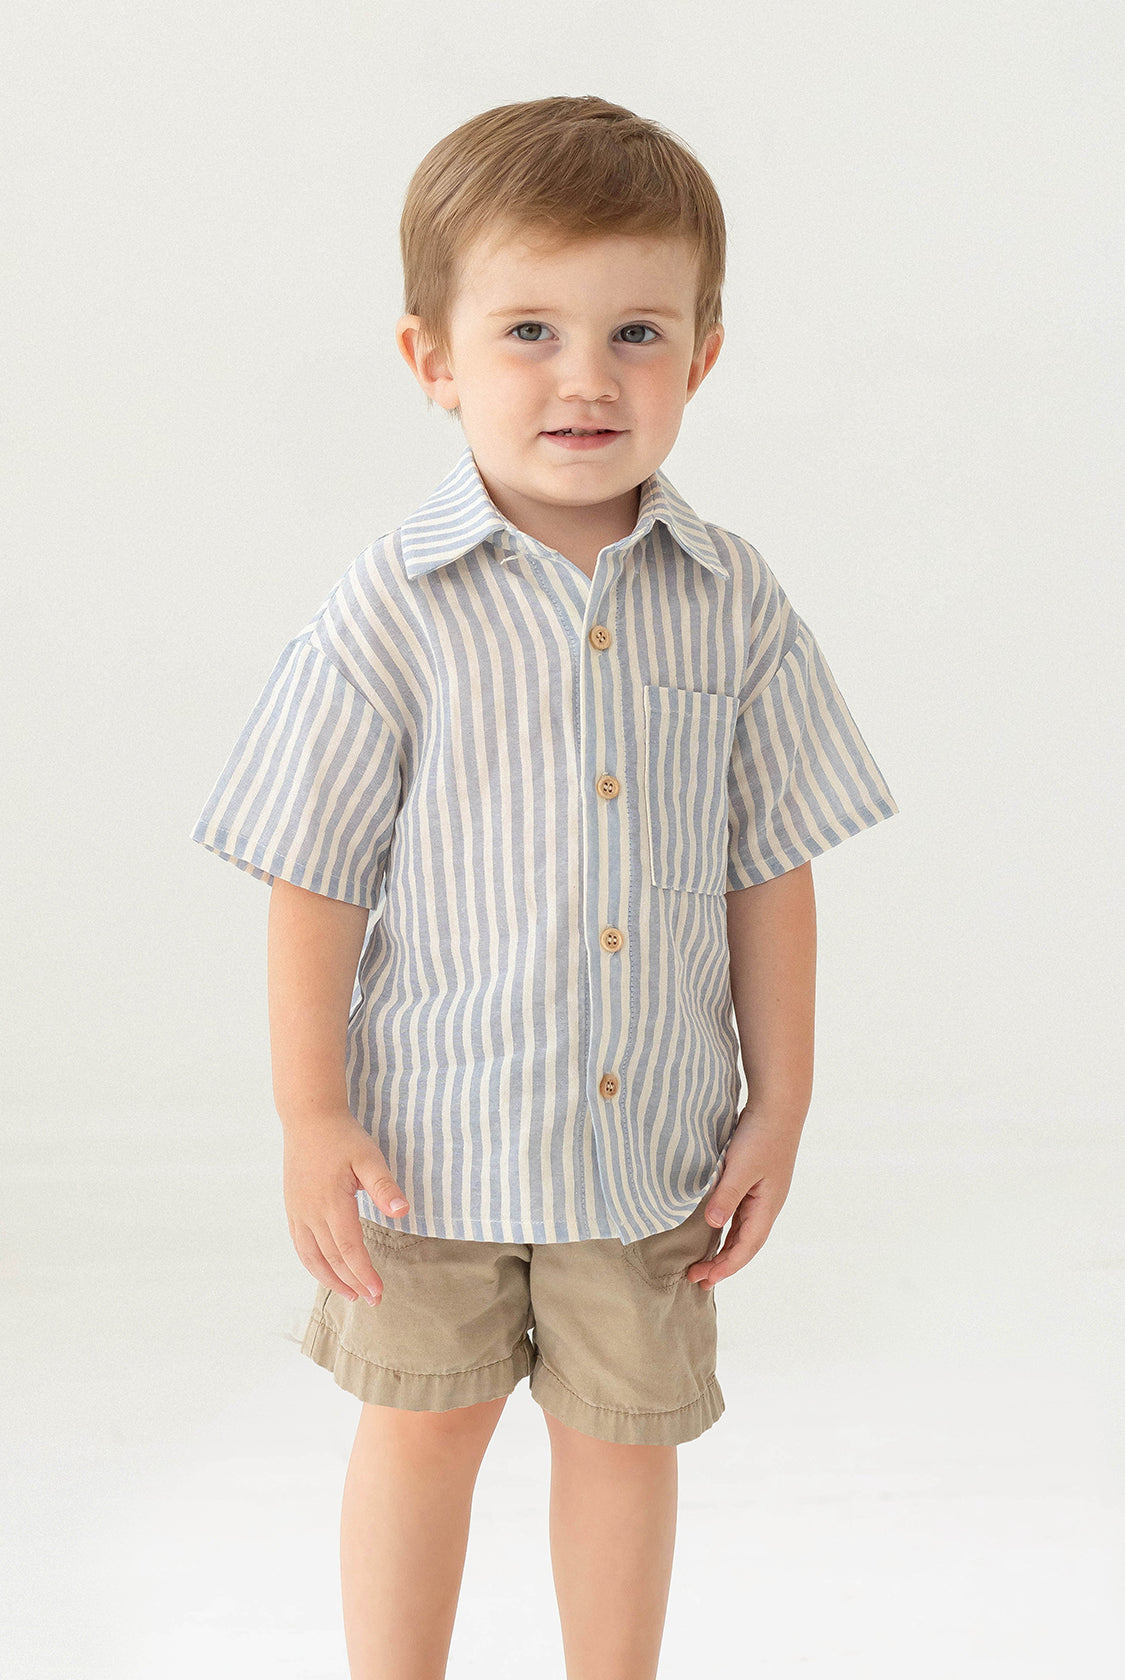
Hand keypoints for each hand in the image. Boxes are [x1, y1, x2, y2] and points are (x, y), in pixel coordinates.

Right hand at [282, 1109, 410, 1305]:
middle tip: (371, 1300)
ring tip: (350, 1294)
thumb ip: (384, 1186)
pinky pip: (300, 1245)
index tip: (378, 1292)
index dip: (364, 1273)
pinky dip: (312, 1264)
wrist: (308, 1118)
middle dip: (352, 1282)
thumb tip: (402, 1211)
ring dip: (330, 1279)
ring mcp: (297, 1211)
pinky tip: (324, 1271)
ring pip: (311, 1257)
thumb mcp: (369, 1156)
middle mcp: (310, 1212)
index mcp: (332, 1202)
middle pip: (331, 1258)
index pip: (349, 1249)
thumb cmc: (342, 1136)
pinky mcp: (292, 1208)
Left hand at [686, 1106, 803, 1290]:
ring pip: (742, 1231)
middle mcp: (767, 1207)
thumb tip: (713, 1226)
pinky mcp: (756, 1183)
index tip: (704, 1279)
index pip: (746, 1248)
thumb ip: (726, 1196)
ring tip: (703, 1262)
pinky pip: (740, 1215)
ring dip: (724, 1248)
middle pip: (744, 1245)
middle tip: (696, 1278)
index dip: (726, 1267)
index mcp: (767, 1208)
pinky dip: (727, 1229)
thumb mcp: (741, 1167)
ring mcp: (763, 1196)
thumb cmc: (761, 1136)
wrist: (778, 1106)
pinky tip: (713, 1230)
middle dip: (722, 1264)